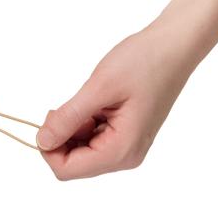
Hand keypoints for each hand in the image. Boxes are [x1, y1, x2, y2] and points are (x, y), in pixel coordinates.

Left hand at [35, 13, 203, 180]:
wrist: (174, 47)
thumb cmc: (144, 62)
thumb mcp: (99, 88)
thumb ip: (69, 118)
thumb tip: (42, 141)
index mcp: (121, 151)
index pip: (66, 170)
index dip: (49, 147)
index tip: (51, 116)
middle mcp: (126, 157)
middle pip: (73, 163)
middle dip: (62, 136)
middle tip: (68, 105)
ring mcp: (127, 148)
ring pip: (81, 151)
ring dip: (74, 128)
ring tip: (89, 100)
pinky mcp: (126, 137)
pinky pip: (93, 140)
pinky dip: (85, 123)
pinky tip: (97, 102)